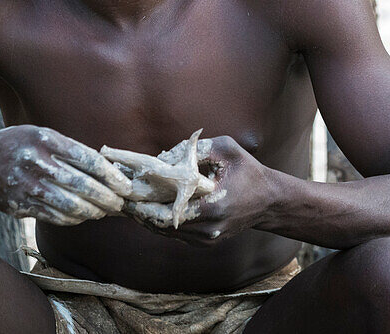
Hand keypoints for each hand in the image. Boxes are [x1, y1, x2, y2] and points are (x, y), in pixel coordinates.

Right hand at [0, 125, 132, 225]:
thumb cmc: (18, 146)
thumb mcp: (40, 135)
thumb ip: (68, 149)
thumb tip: (107, 170)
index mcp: (45, 138)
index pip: (87, 158)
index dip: (110, 175)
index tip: (125, 185)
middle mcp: (36, 161)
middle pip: (82, 185)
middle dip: (106, 198)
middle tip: (120, 204)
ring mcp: (27, 185)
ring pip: (70, 205)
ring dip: (92, 212)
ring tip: (103, 212)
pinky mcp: (20, 204)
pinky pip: (54, 216)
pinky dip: (73, 218)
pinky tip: (81, 216)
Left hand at [127, 135, 275, 244]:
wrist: (269, 201)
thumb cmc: (248, 171)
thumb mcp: (226, 149)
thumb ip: (195, 148)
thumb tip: (163, 157)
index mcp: (213, 206)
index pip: (168, 210)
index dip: (144, 202)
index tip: (127, 190)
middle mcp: (208, 228)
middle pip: (161, 224)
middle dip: (138, 210)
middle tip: (120, 196)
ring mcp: (206, 239)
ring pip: (165, 231)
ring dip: (145, 217)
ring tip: (126, 201)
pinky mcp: (205, 241)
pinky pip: (174, 233)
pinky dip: (158, 221)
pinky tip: (144, 208)